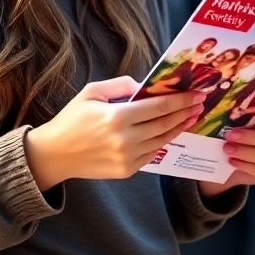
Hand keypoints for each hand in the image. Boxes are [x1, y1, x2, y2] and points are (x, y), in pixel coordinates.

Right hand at [25, 77, 204, 190]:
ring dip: (179, 127)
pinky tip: (172, 131)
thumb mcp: (92, 92)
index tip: (197, 94)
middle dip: (186, 112)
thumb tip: (145, 85)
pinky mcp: (127, 170)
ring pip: (163, 139)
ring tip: (192, 117)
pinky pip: (153, 153)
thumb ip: (121, 84)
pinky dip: (164, 141)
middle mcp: (126, 139)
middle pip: (166, 123)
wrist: (53, 155)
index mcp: (118, 117)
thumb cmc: (71, 119)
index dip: (182, 99)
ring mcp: (127, 158)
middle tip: (201, 103)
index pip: (160, 106)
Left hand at [199, 111, 254, 196]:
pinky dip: (245, 165)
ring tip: (227, 148)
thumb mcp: (240, 119)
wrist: (228, 156)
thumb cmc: (238, 130)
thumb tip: (236, 107)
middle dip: (254, 138)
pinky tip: (232, 160)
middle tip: (232, 135)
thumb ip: (244, 113)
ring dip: (246, 152)